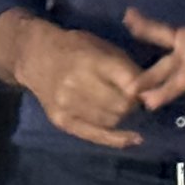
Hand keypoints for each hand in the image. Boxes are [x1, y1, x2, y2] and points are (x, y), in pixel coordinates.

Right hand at [11, 23, 145, 148]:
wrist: (35, 57)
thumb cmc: (74, 47)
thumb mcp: (101, 46)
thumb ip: (125, 67)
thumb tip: (149, 91)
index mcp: (89, 60)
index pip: (129, 83)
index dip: (142, 89)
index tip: (147, 89)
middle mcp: (76, 84)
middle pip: (121, 106)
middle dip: (132, 104)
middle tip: (132, 99)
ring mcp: (67, 105)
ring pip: (111, 121)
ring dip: (122, 116)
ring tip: (121, 107)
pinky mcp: (62, 121)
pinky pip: (96, 135)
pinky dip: (117, 139)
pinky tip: (133, 139)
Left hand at [127, 0, 184, 109]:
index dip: (170, 88)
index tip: (149, 103)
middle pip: (169, 73)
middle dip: (148, 82)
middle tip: (123, 93)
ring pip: (163, 55)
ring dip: (142, 57)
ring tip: (113, 62)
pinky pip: (164, 33)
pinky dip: (147, 28)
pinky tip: (131, 18)